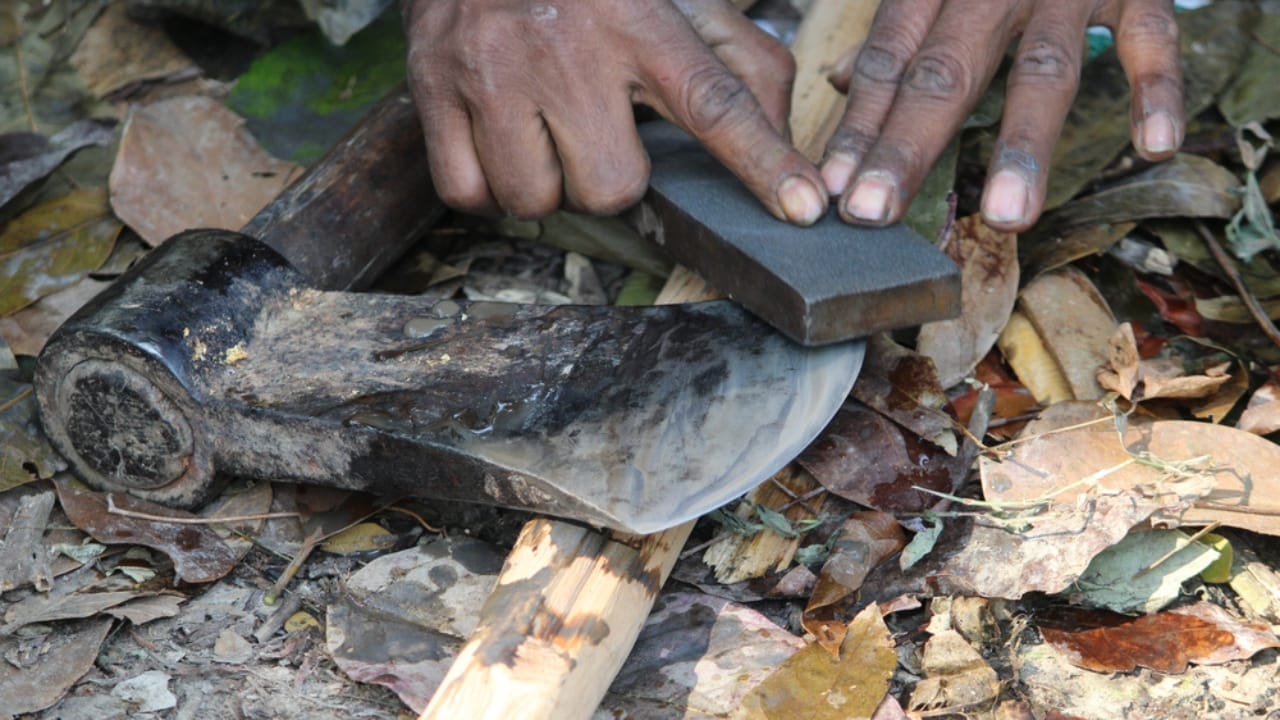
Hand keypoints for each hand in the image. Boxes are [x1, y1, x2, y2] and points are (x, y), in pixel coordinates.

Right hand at [403, 0, 827, 224]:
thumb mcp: (677, 3)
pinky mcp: (434, 89)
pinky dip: (488, 185)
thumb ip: (742, 64)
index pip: (716, 102)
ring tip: (544, 133)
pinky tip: (501, 143)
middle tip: (594, 130)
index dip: (763, 162)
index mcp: (642, 21)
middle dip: (609, 176)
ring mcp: (494, 71)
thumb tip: (781, 138)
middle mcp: (569, 47)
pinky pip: (470, 193)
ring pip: (535, 200)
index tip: (804, 209)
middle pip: (611, 186)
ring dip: (547, 184)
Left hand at [820, 0, 1182, 231]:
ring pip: (1040, 69)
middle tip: (872, 211)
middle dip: (904, 147)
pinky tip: (1152, 143)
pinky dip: (1154, 87)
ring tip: (1005, 217)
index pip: (890, 62)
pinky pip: (1149, 34)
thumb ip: (899, 28)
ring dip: (1022, 145)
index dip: (859, 127)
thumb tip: (844, 81)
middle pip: (942, 73)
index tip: (833, 192)